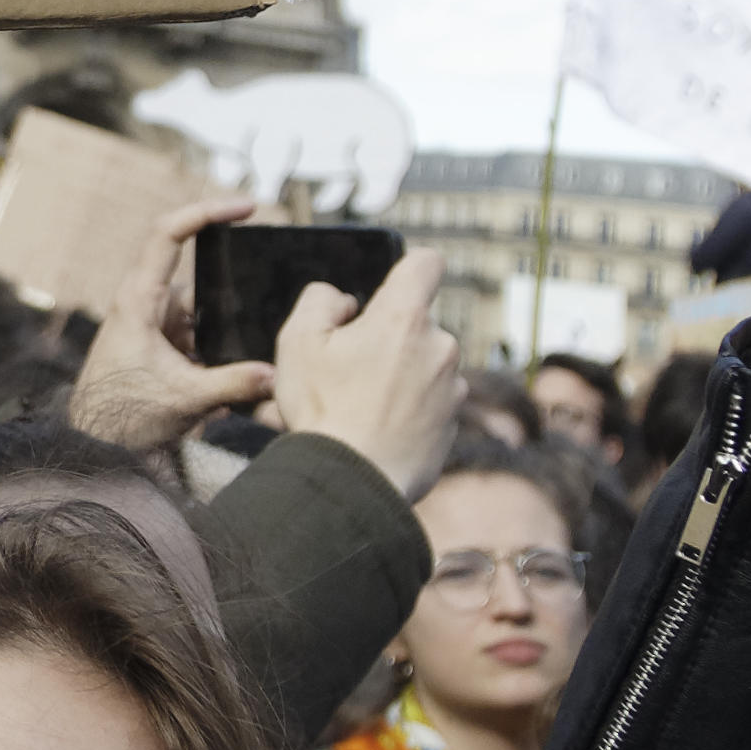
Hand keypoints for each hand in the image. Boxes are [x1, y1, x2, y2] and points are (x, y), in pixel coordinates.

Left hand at [68, 197, 266, 459]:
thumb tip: (278, 376)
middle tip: (269, 288)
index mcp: (140, 299)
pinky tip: (240, 374)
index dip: (206, 211)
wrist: (92, 445)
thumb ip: (233, 385)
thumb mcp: (184, 399)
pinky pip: (200, 336)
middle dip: (235, 286)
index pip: (169, 233)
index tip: (246, 208)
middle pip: (199, 274)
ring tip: (254, 347)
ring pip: (205, 310)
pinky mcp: (162, 348)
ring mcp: (154, 325)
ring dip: (228, 329)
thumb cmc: (121, 416)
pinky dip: (220, 350)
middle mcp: (146, 304)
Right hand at [266, 254, 466, 502]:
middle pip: (418, 323)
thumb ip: (320, 301)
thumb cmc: (324, 411)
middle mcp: (440, 347)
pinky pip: (430, 403)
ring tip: (359, 407)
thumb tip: (345, 302)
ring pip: (425, 365)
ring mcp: (452, 389)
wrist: (353, 485)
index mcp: (403, 318)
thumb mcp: (297, 342)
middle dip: (390, 337)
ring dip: (401, 376)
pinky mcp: (452, 426)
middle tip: (350, 369)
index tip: (389, 287)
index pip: (426, 263)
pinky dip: (409, 410)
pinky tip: (377, 430)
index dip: (407, 268)